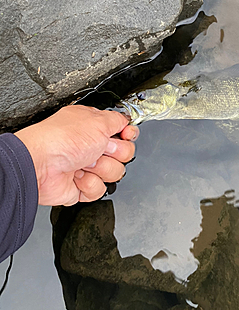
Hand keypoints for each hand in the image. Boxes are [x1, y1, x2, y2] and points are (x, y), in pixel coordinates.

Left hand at [15, 105, 138, 205]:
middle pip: (123, 154)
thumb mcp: (97, 120)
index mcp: (94, 127)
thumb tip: (127, 121)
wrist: (40, 165)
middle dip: (114, 153)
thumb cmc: (61, 139)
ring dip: (101, 168)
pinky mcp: (82, 187)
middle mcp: (91, 146)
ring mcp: (87, 167)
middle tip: (98, 149)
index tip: (125, 135)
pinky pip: (100, 189)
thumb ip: (118, 120)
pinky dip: (89, 184)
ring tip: (83, 163)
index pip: (123, 132)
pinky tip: (77, 176)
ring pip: (114, 173)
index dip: (128, 135)